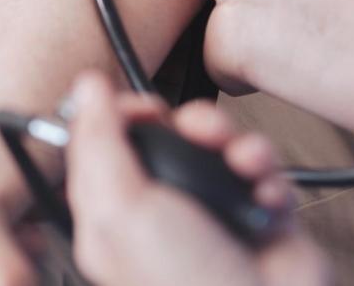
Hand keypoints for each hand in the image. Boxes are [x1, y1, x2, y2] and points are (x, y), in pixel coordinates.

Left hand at [66, 73, 328, 285]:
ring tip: (241, 162)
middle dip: (192, 124)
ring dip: (236, 144)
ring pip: (220, 144)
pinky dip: (267, 175)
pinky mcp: (257, 215)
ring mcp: (212, 213)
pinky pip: (262, 169)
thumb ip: (100, 143)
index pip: (105, 143)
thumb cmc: (188, 285)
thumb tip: (86, 87)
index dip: (125, 113)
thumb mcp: (124, 210)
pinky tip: (264, 195)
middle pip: (169, 134)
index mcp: (113, 216)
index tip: (145, 107)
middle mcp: (161, 212)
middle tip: (199, 132)